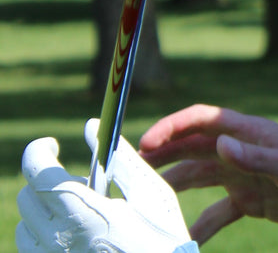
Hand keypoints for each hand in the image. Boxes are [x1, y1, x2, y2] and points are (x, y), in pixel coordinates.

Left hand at [16, 119, 196, 252]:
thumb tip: (91, 127)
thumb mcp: (151, 193)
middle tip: (83, 183)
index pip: (40, 174)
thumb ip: (119, 158)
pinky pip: (31, 250)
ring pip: (26, 226)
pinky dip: (46, 234)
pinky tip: (78, 234)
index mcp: (84, 215)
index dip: (39, 151)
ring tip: (83, 213)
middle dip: (49, 180)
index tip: (53, 145)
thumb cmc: (162, 239)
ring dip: (46, 210)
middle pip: (28, 197)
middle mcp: (58, 241)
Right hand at [138, 104, 277, 243]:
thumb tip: (219, 144)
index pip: (204, 121)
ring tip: (144, 201)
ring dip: (172, 186)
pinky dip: (197, 225)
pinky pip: (214, 211)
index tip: (145, 142)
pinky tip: (182, 241)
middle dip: (162, 154)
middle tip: (130, 169)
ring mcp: (240, 174)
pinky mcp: (246, 198)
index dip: (173, 127)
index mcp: (248, 132)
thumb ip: (254, 157)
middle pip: (192, 147)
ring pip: (197, 176)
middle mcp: (239, 150)